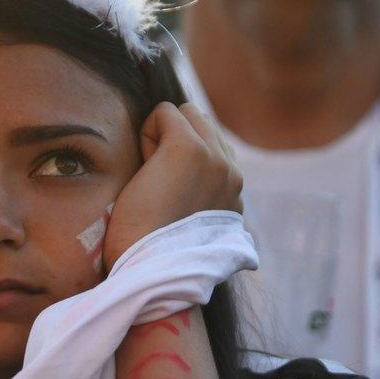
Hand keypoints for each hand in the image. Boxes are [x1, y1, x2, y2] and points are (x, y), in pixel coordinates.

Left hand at [103, 103, 242, 268]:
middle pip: (202, 122)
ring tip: (153, 176)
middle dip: (173, 140)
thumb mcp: (187, 221)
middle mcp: (232, 173)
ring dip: (161, 136)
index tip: (167, 192)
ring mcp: (215, 159)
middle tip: (156, 182)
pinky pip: (165, 111)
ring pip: (186, 112)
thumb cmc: (153, 249)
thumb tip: (180, 174)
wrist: (148, 267)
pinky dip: (147, 132)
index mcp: (234, 192)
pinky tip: (145, 168)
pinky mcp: (190, 149)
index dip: (181, 157)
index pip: (213, 144)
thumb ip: (197, 194)